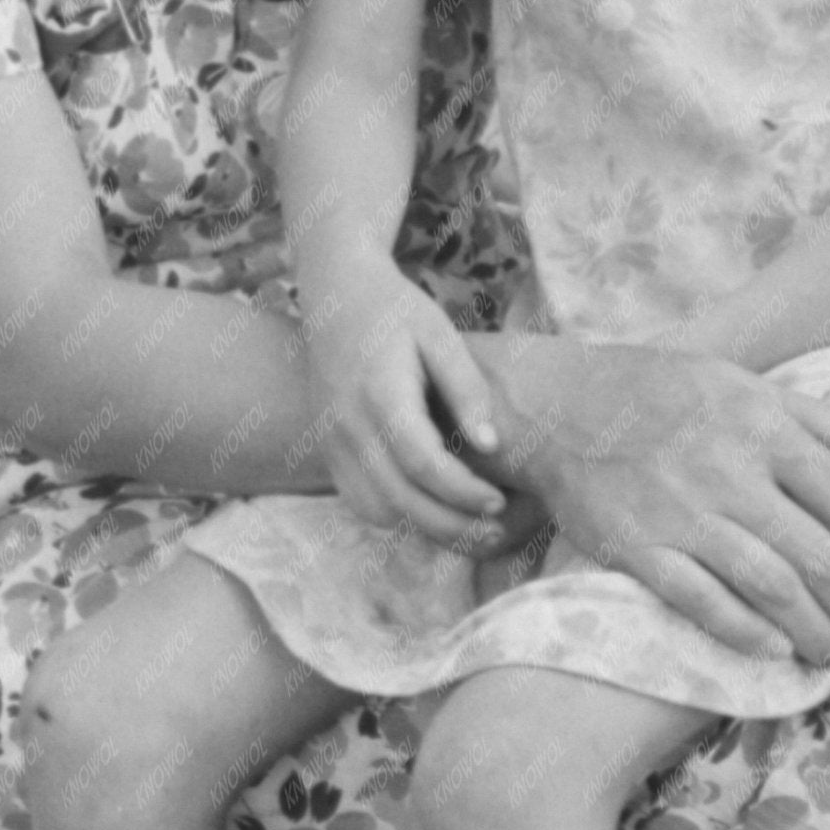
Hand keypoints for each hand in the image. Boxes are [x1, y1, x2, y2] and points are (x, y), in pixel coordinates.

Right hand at [306, 265, 509, 546]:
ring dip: (425, 527)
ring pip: (378, 510)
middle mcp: (348, 424)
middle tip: (496, 532)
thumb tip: (492, 445)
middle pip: (399, 499)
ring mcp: (332, 442)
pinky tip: (435, 509)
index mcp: (380, 392)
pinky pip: (362, 503)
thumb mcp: (441, 334)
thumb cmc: (398, 312)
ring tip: (472, 527)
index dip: (463, 492)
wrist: (336, 297)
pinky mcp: (329, 453)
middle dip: (452, 525)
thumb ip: (466, 388)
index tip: (500, 502)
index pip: (421, 463)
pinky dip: (398, 516)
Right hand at [479, 337, 829, 661]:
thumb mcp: (750, 387)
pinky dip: (745, 631)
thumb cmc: (663, 393)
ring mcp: (681, 515)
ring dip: (813, 629)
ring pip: (770, 586)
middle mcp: (729, 472)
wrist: (560, 406)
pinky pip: (702, 601)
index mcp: (764, 428)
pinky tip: (773, 649)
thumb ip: (828, 425)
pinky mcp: (636, 549)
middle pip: (818, 555)